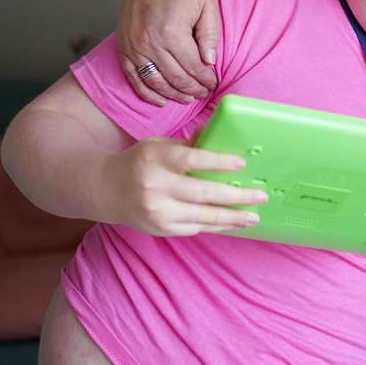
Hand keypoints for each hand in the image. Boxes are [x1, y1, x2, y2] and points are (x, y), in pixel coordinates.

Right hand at [100, 137, 265, 236]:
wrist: (105, 190)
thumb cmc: (139, 163)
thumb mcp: (158, 146)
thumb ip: (187, 145)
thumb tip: (220, 136)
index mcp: (156, 159)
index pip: (191, 160)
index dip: (218, 162)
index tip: (242, 163)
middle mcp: (156, 186)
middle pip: (203, 193)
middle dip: (236, 196)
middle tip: (260, 195)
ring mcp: (158, 211)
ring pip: (203, 216)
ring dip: (232, 217)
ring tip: (253, 216)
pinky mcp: (160, 228)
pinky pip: (195, 228)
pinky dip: (215, 225)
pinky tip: (232, 222)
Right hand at [117, 0, 222, 104]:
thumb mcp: (207, 4)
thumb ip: (210, 34)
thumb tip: (209, 63)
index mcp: (171, 31)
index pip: (193, 67)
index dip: (206, 79)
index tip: (213, 83)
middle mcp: (149, 42)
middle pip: (175, 78)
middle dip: (193, 89)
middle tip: (204, 93)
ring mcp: (133, 46)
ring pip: (155, 82)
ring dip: (173, 94)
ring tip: (188, 98)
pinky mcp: (123, 47)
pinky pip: (134, 77)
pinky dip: (147, 92)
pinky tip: (161, 100)